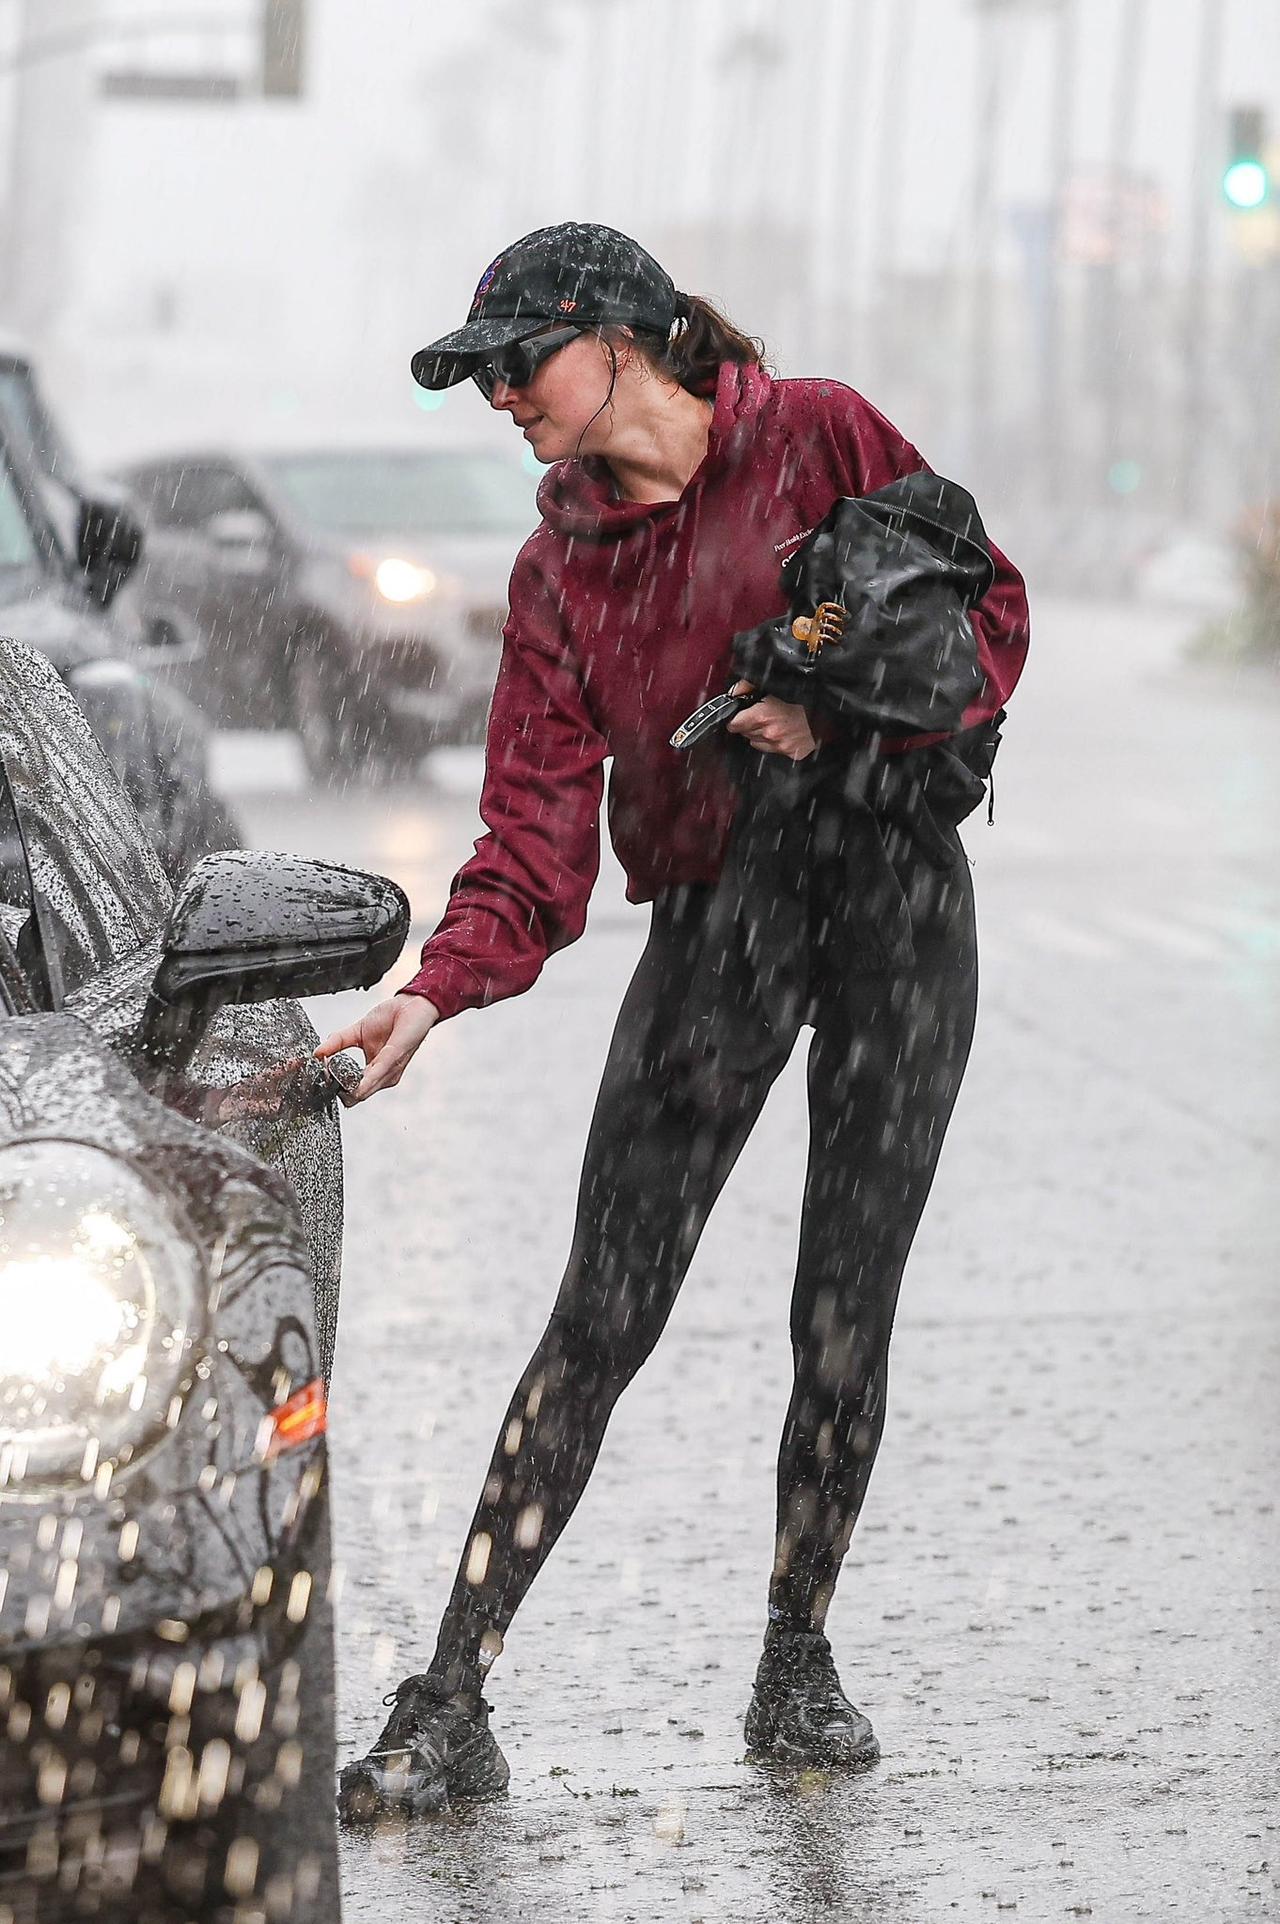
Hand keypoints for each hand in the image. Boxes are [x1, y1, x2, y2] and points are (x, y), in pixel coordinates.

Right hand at [314, 993, 439, 1101]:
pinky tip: (357, 1085)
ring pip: (365, 1090)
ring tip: (331, 1073)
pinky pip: (378, 1073)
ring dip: (347, 1086)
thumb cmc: (391, 1019)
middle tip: (324, 1075)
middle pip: (356, 1096)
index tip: (323, 1077)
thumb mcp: (356, 1032)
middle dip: (338, 1089)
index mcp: (375, 1072)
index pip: (352, 1092)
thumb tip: (316, 1053)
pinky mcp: (395, 1057)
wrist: (411, 1004)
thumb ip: (336, 1043)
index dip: (335, 1088)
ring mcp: (391, 1070)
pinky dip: (366, 1081)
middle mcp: (384, 1076)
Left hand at [725, 684, 815, 759]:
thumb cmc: (805, 697)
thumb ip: (749, 687)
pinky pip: (771, 749)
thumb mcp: (774, 686)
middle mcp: (769, 733)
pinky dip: (773, 741)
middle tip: (762, 714)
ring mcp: (779, 745)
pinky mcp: (788, 752)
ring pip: (756, 741)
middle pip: (744, 733)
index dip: (735, 717)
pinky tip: (783, 731)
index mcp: (763, 715)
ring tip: (774, 721)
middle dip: (749, 723)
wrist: (828, 712)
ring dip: (760, 733)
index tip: (738, 715)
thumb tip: (735, 691)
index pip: (734, 724)